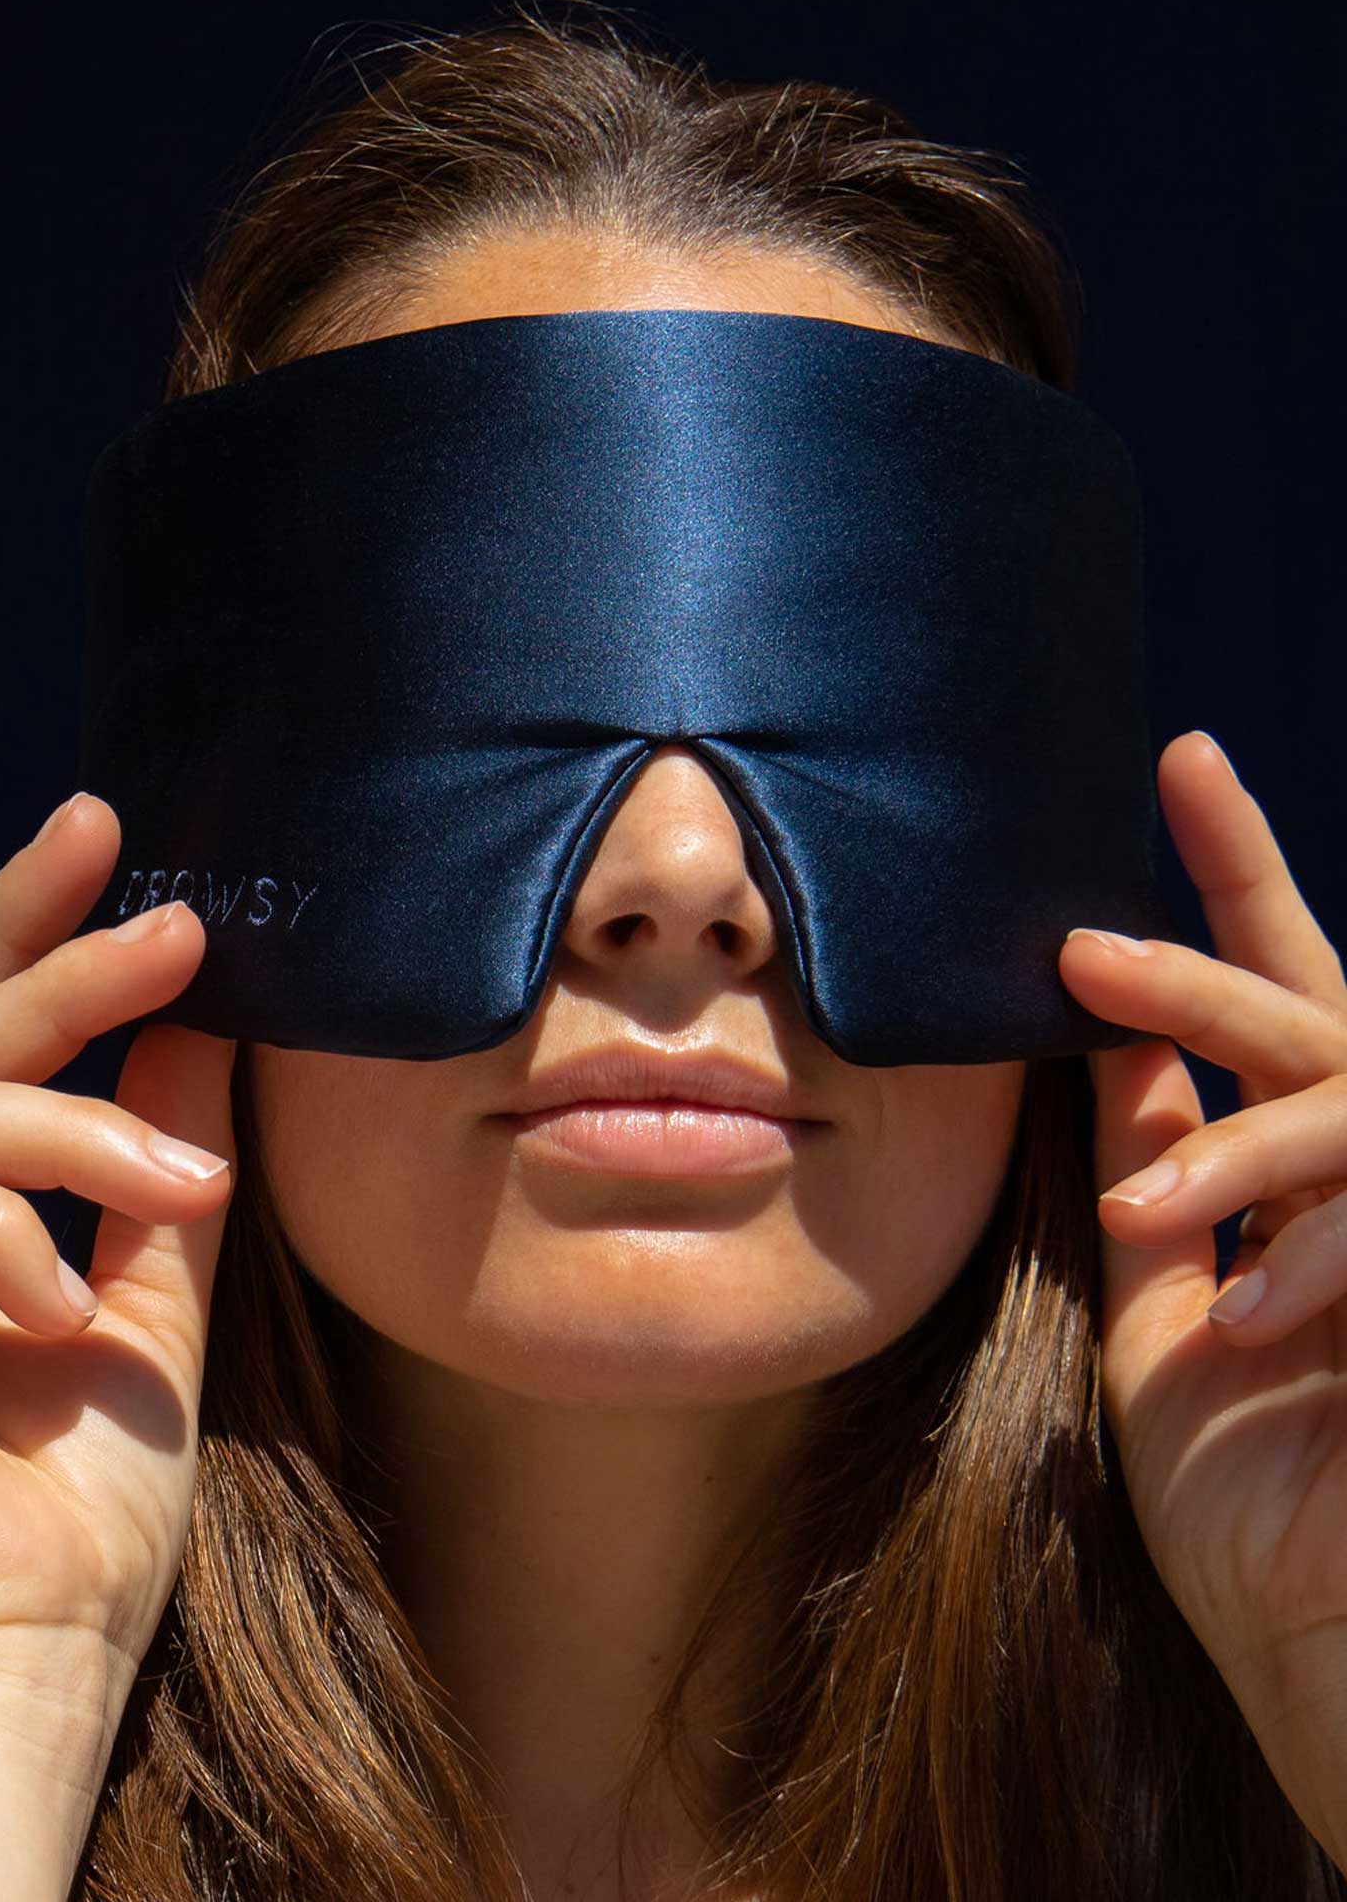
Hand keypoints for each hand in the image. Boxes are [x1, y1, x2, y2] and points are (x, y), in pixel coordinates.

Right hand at [0, 793, 237, 1733]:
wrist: (32, 1650)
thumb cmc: (88, 1503)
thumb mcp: (155, 1287)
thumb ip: (160, 1147)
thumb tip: (197, 1011)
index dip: (26, 934)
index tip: (101, 833)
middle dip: (59, 967)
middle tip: (172, 921)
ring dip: (75, 1131)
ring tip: (181, 1192)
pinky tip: (55, 1307)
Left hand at [1057, 729, 1345, 1863]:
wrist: (1316, 1645)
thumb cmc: (1242, 1486)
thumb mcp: (1156, 1309)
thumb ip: (1150, 1171)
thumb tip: (1098, 1044)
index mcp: (1298, 1173)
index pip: (1277, 990)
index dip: (1236, 872)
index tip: (1179, 758)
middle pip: (1314, 1021)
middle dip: (1204, 978)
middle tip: (1081, 954)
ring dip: (1247, 1143)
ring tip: (1149, 1216)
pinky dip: (1325, 1252)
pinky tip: (1264, 1312)